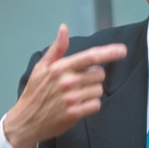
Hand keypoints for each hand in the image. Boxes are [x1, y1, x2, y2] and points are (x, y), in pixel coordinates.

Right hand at [4, 24, 126, 147]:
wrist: (26, 120)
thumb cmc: (35, 92)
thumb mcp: (41, 67)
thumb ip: (57, 48)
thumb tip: (63, 28)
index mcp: (60, 68)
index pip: (90, 57)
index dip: (108, 52)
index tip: (122, 50)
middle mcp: (67, 82)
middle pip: (99, 74)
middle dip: (93, 77)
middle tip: (79, 82)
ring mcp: (71, 98)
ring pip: (98, 90)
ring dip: (91, 92)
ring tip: (76, 95)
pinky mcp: (74, 113)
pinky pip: (96, 105)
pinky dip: (90, 105)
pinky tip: (78, 105)